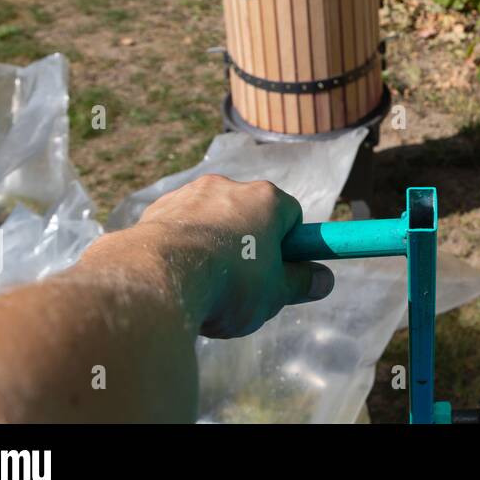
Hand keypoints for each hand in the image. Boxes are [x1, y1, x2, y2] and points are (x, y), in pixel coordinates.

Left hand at [79, 174, 333, 337]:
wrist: (155, 281)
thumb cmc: (228, 284)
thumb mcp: (275, 293)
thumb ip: (301, 283)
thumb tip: (325, 280)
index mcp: (266, 200)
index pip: (290, 215)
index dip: (289, 245)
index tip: (280, 272)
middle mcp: (228, 187)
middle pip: (249, 215)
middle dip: (249, 245)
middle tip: (242, 285)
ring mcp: (189, 195)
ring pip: (211, 220)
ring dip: (213, 245)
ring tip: (204, 286)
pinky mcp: (156, 210)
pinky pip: (179, 227)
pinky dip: (182, 246)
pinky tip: (177, 277)